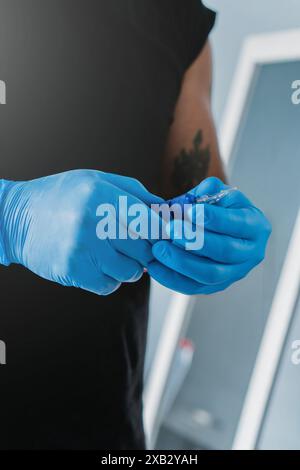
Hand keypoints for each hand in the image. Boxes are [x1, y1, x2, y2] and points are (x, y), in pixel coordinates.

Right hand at [0, 170, 161, 295]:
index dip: (162, 232)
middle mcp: (93, 221)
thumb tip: (168, 212)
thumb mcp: (97, 181)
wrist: (18, 219)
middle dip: (147, 251)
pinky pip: (110, 285)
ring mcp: (82, 249)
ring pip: (130, 272)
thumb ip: (134, 193)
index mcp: (101, 194)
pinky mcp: (73, 271)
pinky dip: (109, 279)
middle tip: (137, 245)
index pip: (150, 222)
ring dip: (128, 267)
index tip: (164, 236)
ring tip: (113, 253)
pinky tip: (97, 263)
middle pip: (145, 250)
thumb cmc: (63, 197)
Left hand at [148, 177, 271, 294]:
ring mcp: (234, 273)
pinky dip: (171, 278)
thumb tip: (193, 199)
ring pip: (209, 274)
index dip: (214, 218)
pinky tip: (154, 266)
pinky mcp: (215, 286)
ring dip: (182, 262)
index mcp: (255, 226)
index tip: (190, 211)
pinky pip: (193, 287)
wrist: (222, 230)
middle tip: (170, 228)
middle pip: (224, 251)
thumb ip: (208, 192)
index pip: (238, 223)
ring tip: (159, 248)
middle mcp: (250, 253)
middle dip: (194, 240)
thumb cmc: (221, 210)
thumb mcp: (219, 194)